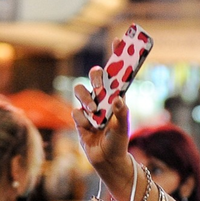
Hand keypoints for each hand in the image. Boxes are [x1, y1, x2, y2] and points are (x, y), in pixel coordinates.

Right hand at [72, 54, 132, 187]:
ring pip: (81, 91)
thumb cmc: (119, 144)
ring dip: (87, 99)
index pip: (117, 74)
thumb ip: (122, 114)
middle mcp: (103, 100)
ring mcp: (89, 108)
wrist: (107, 161)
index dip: (118, 56)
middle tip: (101, 86)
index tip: (120, 39)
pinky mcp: (79, 118)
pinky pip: (76, 112)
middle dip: (97, 78)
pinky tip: (89, 128)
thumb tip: (119, 100)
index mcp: (117, 98)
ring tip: (95, 112)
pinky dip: (83, 120)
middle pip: (96, 77)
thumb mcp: (124, 129)